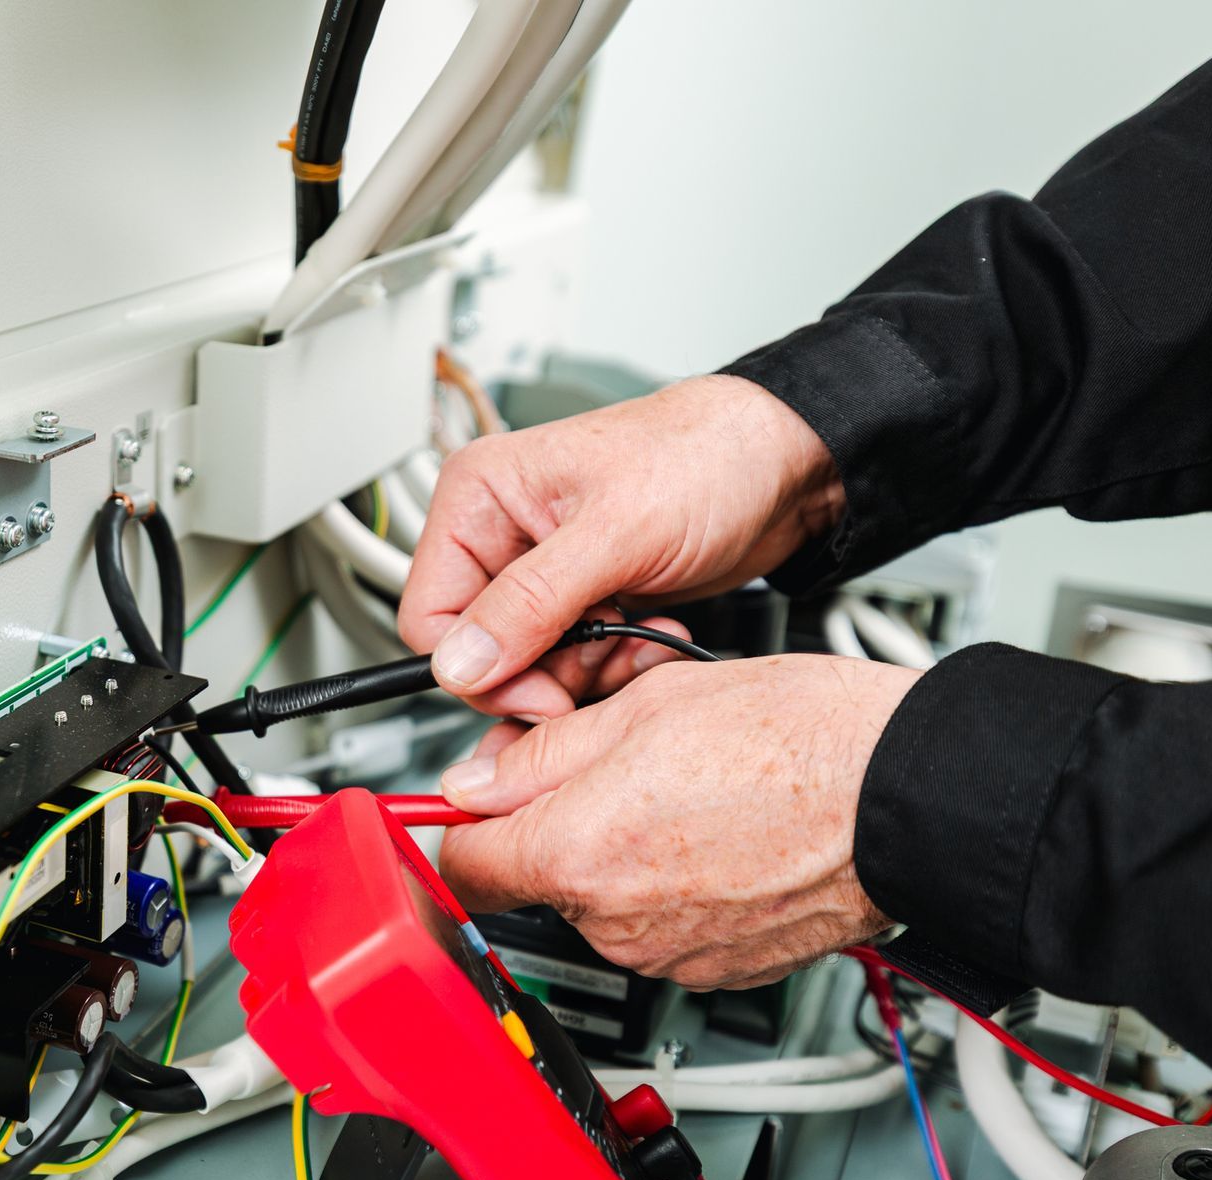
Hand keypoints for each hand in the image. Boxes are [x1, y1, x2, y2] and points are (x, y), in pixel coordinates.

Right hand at [399, 375, 841, 719]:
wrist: (781, 466)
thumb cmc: (704, 457)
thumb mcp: (615, 532)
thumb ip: (529, 603)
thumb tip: (461, 662)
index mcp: (478, 498)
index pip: (430, 616)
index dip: (478, 668)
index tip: (540, 690)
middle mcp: (500, 535)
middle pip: (479, 651)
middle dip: (544, 671)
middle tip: (600, 661)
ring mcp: (540, 572)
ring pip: (527, 667)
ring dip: (586, 671)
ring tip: (637, 637)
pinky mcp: (581, 598)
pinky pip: (570, 663)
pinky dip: (611, 663)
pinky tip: (648, 633)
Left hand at [435, 654, 917, 989]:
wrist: (909, 796)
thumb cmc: (798, 739)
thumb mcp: (642, 705)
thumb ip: (538, 755)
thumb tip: (473, 783)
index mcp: (578, 853)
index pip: (461, 867)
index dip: (461, 826)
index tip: (471, 805)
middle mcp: (614, 922)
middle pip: (536, 877)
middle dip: (555, 823)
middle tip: (609, 764)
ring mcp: (669, 955)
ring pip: (599, 901)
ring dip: (618, 852)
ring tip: (682, 792)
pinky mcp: (718, 969)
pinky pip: (661, 926)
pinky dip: (672, 884)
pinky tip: (718, 834)